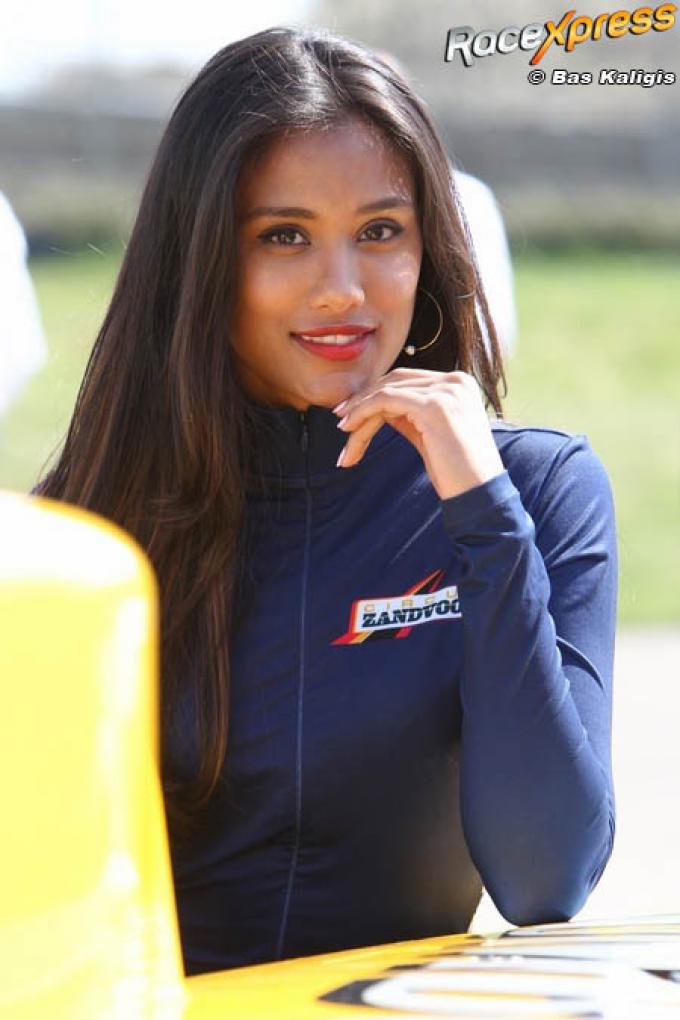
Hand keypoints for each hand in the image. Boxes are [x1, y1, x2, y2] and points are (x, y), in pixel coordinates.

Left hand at [333, 368, 504, 500]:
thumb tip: (377, 407)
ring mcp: (446, 391)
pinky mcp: (433, 405)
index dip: (377, 393)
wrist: (479, 494)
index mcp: (459, 383)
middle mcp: (455, 380)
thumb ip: (409, 414)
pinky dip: (363, 414)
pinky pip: (385, 401)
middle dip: (364, 399)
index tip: (352, 412)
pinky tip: (350, 431)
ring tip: (342, 431)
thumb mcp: (430, 434)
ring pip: (386, 392)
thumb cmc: (456, 472)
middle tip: (340, 418)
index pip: (407, 380)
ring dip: (359, 412)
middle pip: (395, 382)